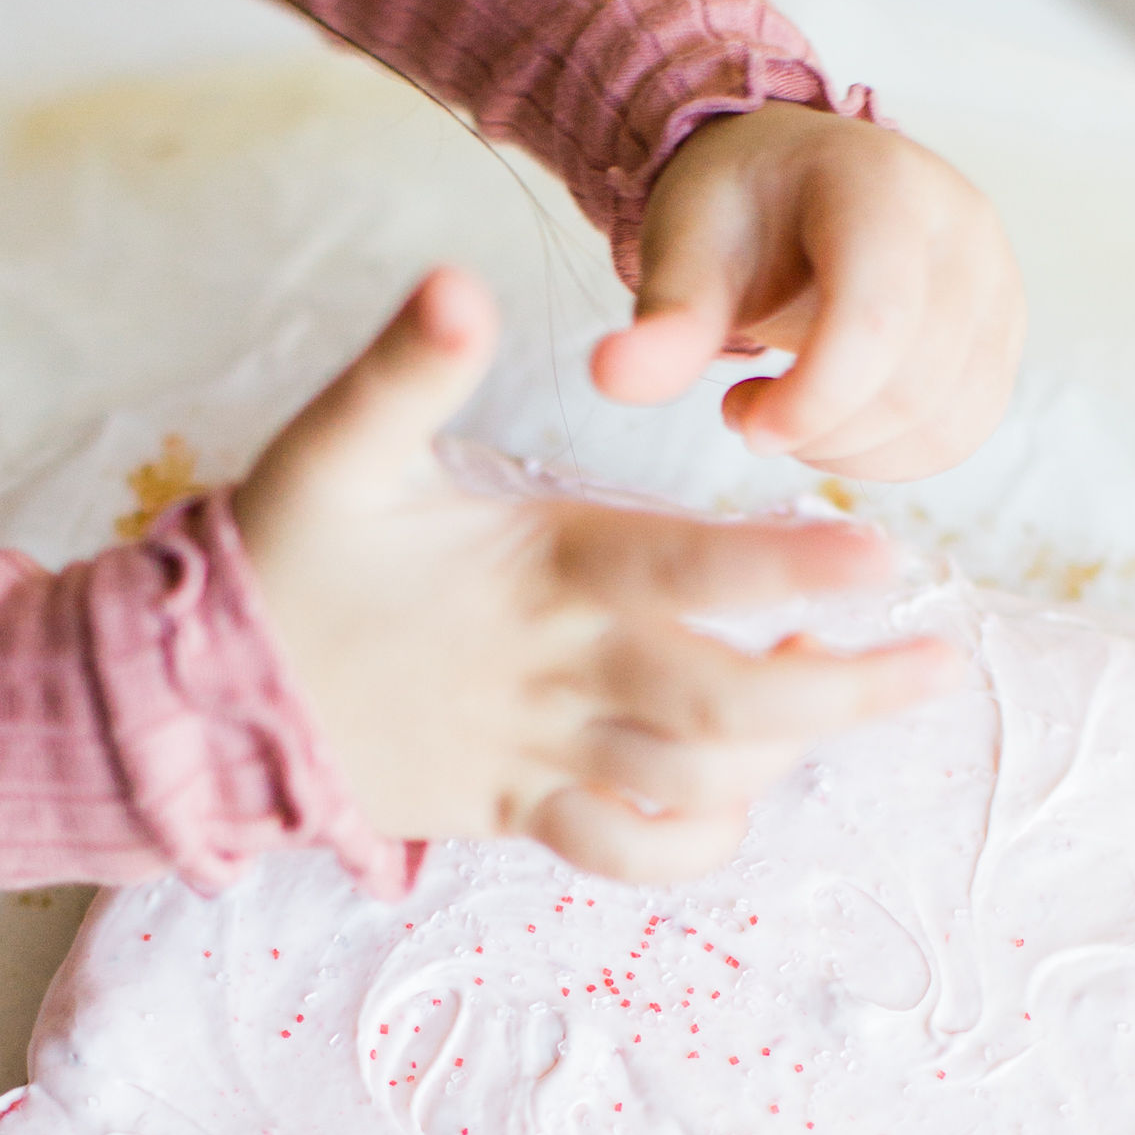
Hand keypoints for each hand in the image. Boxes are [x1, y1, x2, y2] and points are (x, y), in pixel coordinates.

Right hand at [234, 266, 957, 880]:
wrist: (195, 699)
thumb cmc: (282, 556)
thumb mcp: (334, 444)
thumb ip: (409, 364)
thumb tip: (457, 282)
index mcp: (543, 571)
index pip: (695, 573)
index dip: (794, 568)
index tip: (884, 554)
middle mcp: (560, 674)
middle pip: (733, 704)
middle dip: (848, 691)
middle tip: (938, 661)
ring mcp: (540, 755)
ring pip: (698, 783)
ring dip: (785, 755)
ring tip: (836, 694)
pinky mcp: (516, 813)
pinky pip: (630, 853)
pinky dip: (699, 838)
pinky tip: (740, 791)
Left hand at [595, 102, 1023, 478]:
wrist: (791, 184)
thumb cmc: (736, 210)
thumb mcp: (684, 248)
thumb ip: (663, 319)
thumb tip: (611, 377)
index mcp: (881, 184)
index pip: (877, 315)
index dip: (815, 396)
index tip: (744, 425)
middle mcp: (960, 226)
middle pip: (913, 382)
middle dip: (819, 428)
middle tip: (743, 410)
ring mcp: (996, 281)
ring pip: (943, 420)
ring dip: (851, 449)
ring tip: (782, 408)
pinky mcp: (1001, 335)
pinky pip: (961, 431)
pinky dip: (889, 455)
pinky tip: (830, 421)